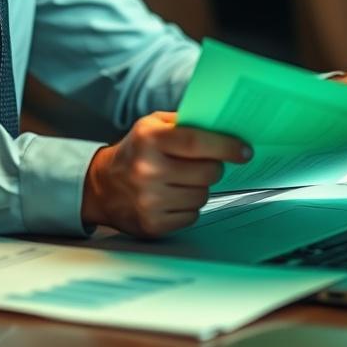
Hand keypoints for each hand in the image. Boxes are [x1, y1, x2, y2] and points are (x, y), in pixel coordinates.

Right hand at [81, 111, 251, 237]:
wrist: (102, 186)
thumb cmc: (137, 150)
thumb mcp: (153, 125)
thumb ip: (185, 123)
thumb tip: (225, 126)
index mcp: (150, 139)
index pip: (197, 142)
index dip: (226, 146)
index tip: (245, 151)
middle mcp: (147, 169)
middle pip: (207, 173)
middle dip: (214, 168)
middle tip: (206, 164)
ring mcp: (149, 200)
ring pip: (202, 196)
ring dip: (200, 188)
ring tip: (183, 180)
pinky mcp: (152, 224)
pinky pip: (192, 216)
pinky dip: (188, 207)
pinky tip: (173, 197)